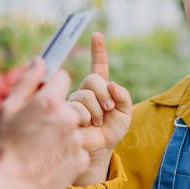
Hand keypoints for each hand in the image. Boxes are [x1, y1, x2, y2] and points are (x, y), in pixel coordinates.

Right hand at [0, 57, 89, 188]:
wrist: (13, 187)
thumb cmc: (6, 146)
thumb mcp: (9, 109)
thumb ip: (27, 81)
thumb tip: (40, 61)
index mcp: (49, 101)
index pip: (63, 77)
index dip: (52, 86)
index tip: (43, 96)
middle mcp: (68, 117)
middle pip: (70, 103)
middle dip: (56, 112)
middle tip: (37, 129)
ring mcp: (78, 139)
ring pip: (73, 127)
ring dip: (61, 133)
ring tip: (41, 148)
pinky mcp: (82, 158)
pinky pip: (76, 148)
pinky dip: (65, 153)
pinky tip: (48, 161)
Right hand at [67, 32, 132, 185]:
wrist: (97, 153)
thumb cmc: (110, 133)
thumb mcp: (124, 114)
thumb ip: (123, 97)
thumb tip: (113, 84)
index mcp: (98, 89)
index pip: (98, 66)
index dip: (98, 50)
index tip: (97, 35)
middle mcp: (83, 92)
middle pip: (92, 80)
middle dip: (103, 94)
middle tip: (107, 109)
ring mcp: (72, 102)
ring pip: (84, 95)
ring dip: (96, 111)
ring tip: (97, 124)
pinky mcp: (65, 114)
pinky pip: (77, 109)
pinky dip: (87, 119)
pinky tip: (86, 128)